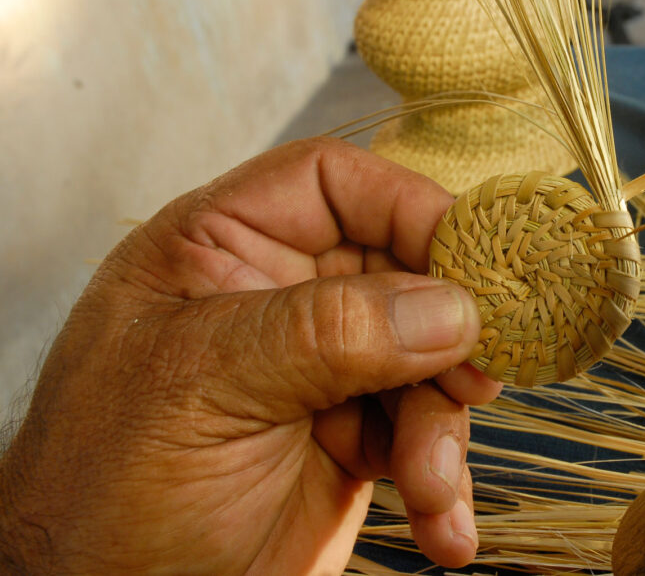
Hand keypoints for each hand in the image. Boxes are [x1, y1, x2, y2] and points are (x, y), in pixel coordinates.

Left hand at [0, 138, 500, 573]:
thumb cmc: (105, 489)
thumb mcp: (202, 387)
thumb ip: (324, 334)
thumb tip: (450, 307)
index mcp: (219, 251)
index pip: (331, 185)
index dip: (406, 206)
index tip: (467, 260)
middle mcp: (279, 300)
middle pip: (401, 272)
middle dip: (443, 332)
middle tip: (473, 379)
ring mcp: (321, 372)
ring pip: (426, 360)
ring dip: (442, 426)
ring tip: (430, 486)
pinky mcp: (352, 441)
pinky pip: (424, 435)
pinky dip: (442, 480)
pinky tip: (441, 526)